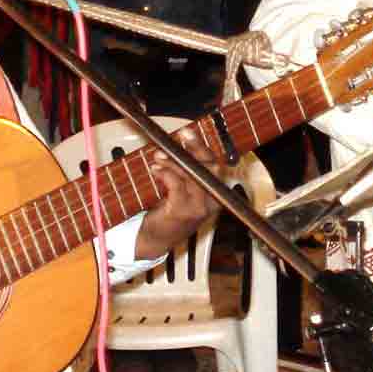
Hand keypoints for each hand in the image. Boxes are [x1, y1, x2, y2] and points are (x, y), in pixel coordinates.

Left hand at [134, 127, 216, 260]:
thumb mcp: (184, 190)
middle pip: (209, 167)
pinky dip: (166, 173)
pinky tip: (156, 170)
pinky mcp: (183, 211)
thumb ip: (187, 171)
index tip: (189, 133)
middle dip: (194, 148)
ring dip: (173, 161)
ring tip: (159, 156)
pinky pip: (177, 184)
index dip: (202, 147)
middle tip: (180, 136)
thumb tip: (180, 144)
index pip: (215, 165)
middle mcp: (213, 201)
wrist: (157, 239)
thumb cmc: (170, 211)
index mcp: (216, 194)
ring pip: (191, 174)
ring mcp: (199, 207)